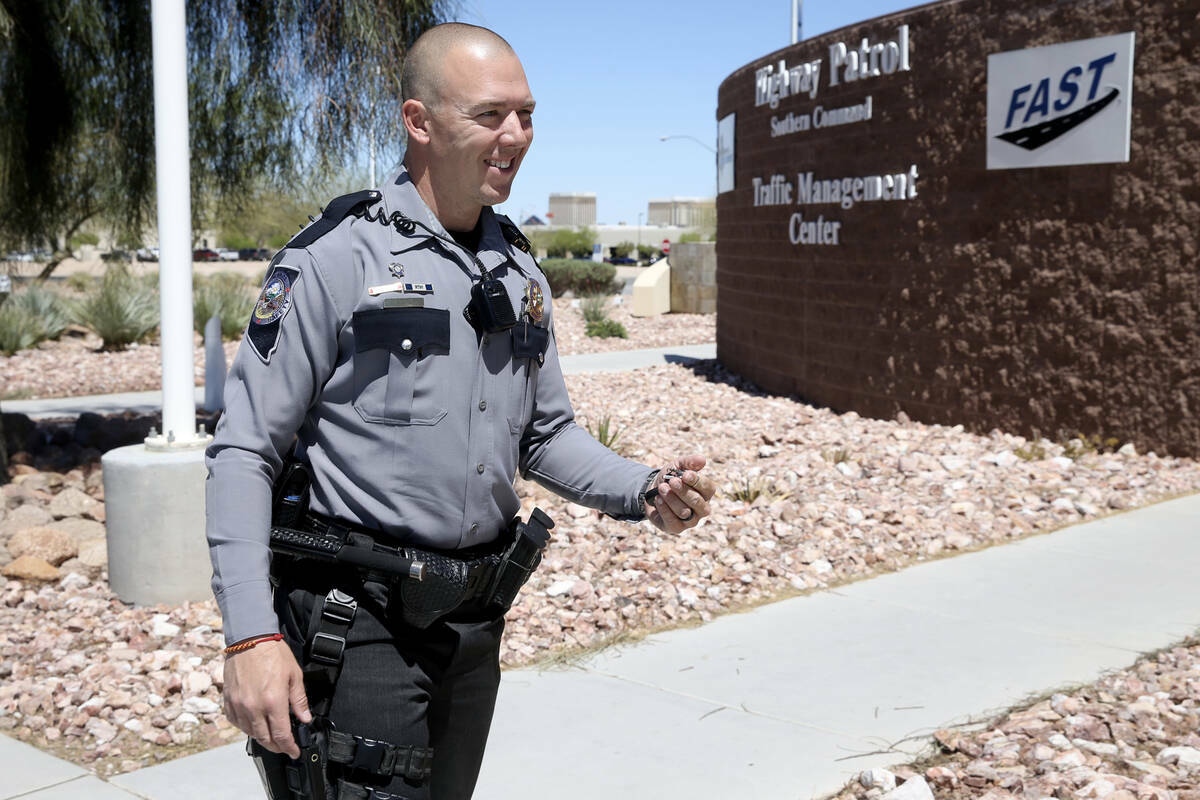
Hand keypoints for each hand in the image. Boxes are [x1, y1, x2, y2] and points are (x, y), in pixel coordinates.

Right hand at [222, 639, 311, 757]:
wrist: (249, 639)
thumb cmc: (272, 653)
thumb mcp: (294, 675)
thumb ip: (299, 700)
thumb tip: (304, 718)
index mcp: (273, 702)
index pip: (282, 734)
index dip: (289, 747)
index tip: (294, 751)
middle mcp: (254, 707)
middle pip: (265, 738)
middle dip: (276, 746)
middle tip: (284, 747)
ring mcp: (239, 705)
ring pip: (250, 733)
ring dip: (262, 737)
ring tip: (271, 736)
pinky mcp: (229, 701)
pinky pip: (236, 722)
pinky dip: (246, 727)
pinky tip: (253, 724)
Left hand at [647, 455, 715, 532]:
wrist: (652, 491)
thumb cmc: (670, 478)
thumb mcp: (677, 466)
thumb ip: (689, 462)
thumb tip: (702, 460)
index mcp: (706, 493)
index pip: (708, 489)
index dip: (697, 482)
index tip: (685, 474)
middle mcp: (702, 509)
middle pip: (697, 502)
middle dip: (683, 491)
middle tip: (671, 481)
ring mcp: (691, 521)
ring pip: (684, 512)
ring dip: (671, 499)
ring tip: (661, 488)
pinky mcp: (677, 528)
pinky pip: (673, 521)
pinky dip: (664, 509)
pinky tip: (658, 499)